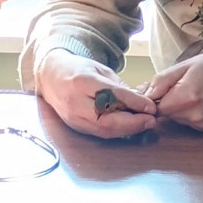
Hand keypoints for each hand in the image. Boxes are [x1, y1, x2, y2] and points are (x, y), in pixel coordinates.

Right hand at [34, 51, 156, 138]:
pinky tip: (130, 127)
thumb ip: (119, 86)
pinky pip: (99, 133)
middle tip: (151, 120)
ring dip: (128, 130)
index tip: (151, 107)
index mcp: (82, 82)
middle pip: (107, 120)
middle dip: (133, 123)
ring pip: (104, 130)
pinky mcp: (75, 127)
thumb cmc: (78, 70)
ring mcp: (73, 118)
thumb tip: (142, 102)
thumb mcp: (100, 70)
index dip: (134, 103)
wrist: (51, 77)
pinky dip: (118, 131)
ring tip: (144, 124)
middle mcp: (75, 102)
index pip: (111, 95)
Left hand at [144, 42, 202, 130]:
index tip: (156, 87)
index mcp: (186, 98)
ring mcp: (201, 124)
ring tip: (190, 88)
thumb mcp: (185, 65)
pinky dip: (187, 111)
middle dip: (165, 100)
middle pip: (164, 113)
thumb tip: (142, 94)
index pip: (154, 106)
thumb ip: (161, 81)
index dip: (152, 96)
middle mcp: (194, 116)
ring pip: (174, 118)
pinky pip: (186, 121)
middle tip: (177, 83)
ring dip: (176, 106)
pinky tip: (198, 98)